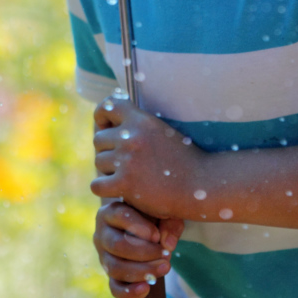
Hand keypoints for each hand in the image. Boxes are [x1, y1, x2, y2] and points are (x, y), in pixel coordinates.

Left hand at [92, 94, 204, 217]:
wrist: (201, 185)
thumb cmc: (183, 160)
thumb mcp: (163, 131)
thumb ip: (140, 126)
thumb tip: (114, 121)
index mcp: (142, 120)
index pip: (108, 106)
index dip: (102, 116)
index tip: (107, 127)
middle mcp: (132, 136)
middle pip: (98, 139)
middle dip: (107, 150)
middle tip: (122, 162)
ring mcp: (127, 160)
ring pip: (98, 162)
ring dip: (108, 171)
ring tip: (126, 177)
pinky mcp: (125, 183)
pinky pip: (97, 185)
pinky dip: (105, 189)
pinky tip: (119, 191)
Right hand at [93, 200, 183, 297]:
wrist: (145, 229)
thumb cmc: (152, 215)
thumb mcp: (162, 211)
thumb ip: (169, 222)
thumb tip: (168, 244)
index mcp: (111, 211)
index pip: (120, 216)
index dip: (139, 227)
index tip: (157, 235)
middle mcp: (102, 233)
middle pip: (117, 245)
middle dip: (144, 253)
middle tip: (166, 255)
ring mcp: (103, 256)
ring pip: (115, 268)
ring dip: (141, 271)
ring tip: (164, 268)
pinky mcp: (110, 275)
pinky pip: (114, 288)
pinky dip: (129, 292)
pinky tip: (146, 289)